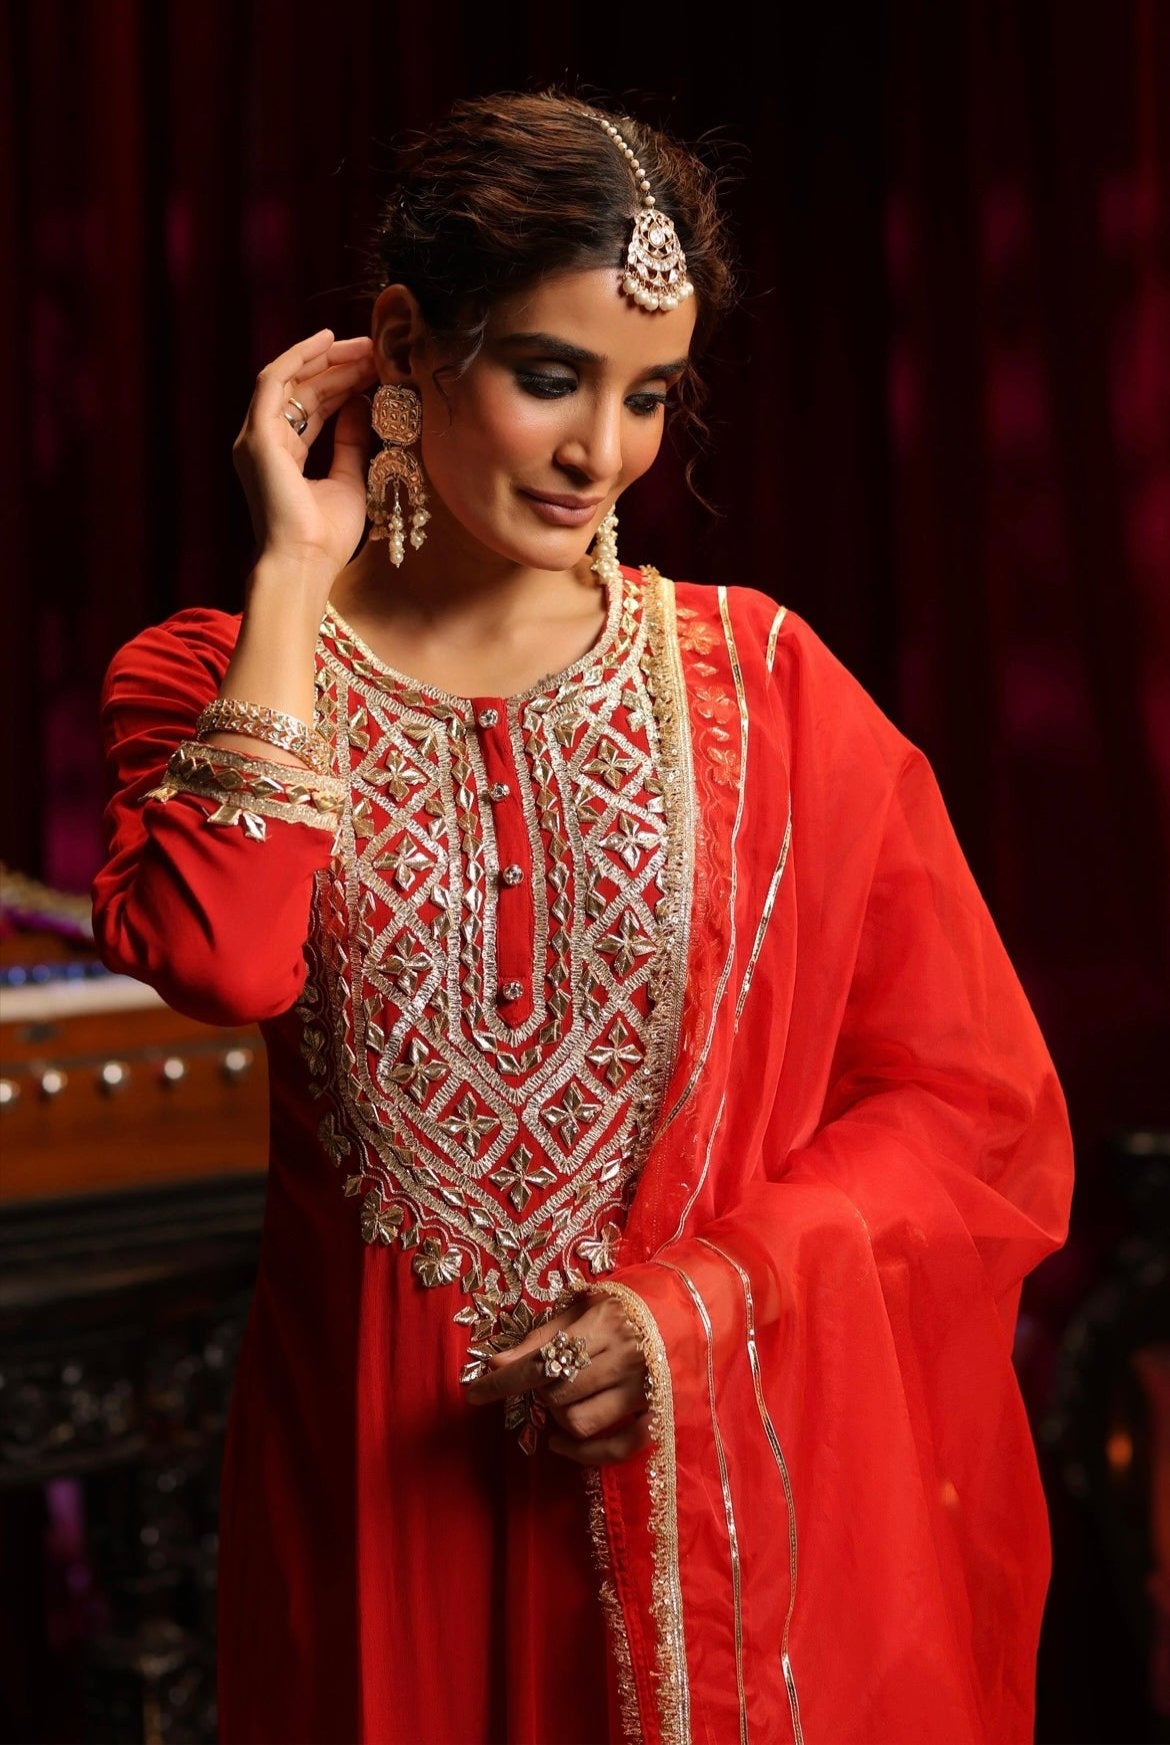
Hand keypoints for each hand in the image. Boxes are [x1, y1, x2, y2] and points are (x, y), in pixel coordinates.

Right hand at [232, 328, 379, 579]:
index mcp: (284, 456)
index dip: (343, 384)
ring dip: (326, 359)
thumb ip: (350, 442)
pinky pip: (275, 380)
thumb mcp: (349, 480)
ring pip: (290, 380)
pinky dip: (299, 357)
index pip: (313, 407)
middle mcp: (266, 442)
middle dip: (339, 367)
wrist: (304, 563)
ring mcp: (257, 437)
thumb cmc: (325, 537)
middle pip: (302, 390)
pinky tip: (327, 341)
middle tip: (376, 350)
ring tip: (363, 345)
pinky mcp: (258, 435)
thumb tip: (360, 404)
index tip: (376, 369)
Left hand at [465, 1293, 652, 1466]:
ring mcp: (645, 1391)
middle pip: (559, 1393)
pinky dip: (582, 1453)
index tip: (473, 1393)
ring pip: (580, 1422)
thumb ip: (540, 1338)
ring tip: (563, 1397)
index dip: (503, 1380)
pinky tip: (562, 1443)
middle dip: (539, 1392)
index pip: (542, 1360)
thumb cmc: (627, 1306)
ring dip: (559, 1416)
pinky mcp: (658, 1417)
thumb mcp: (583, 1308)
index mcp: (606, 1323)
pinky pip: (614, 1450)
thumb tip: (494, 1363)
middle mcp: (627, 1357)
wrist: (691, 1311)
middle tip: (543, 1379)